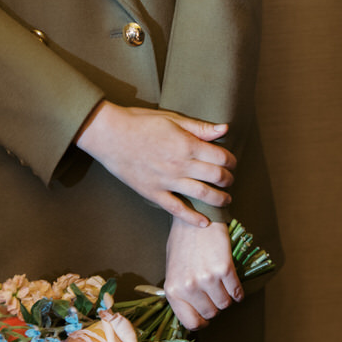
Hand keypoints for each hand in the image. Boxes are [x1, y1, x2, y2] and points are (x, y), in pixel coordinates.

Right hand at [75, 101, 235, 227]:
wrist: (109, 134)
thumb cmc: (140, 123)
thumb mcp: (172, 119)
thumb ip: (199, 127)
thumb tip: (224, 129)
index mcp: (187, 144)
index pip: (221, 157)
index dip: (231, 161)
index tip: (232, 163)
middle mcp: (180, 165)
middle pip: (216, 176)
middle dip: (228, 180)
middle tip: (230, 181)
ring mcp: (167, 181)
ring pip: (202, 195)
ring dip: (219, 199)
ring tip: (225, 200)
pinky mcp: (154, 193)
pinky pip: (177, 209)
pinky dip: (193, 218)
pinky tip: (204, 222)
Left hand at [164, 219, 241, 329]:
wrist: (195, 215)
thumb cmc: (182, 242)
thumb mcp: (173, 270)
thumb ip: (182, 293)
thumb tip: (194, 313)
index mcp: (173, 290)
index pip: (191, 323)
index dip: (201, 321)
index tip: (205, 315)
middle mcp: (189, 287)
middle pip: (211, 314)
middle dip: (215, 306)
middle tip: (214, 293)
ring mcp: (207, 279)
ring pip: (225, 304)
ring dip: (226, 297)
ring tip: (222, 284)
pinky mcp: (224, 269)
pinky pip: (237, 292)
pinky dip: (238, 291)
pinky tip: (233, 282)